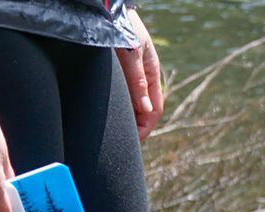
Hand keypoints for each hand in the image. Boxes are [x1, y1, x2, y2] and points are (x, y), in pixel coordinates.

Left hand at [116, 10, 163, 141]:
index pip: (155, 110)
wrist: (109, 13)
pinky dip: (119, 113)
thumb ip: (137, 81)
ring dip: (126, 123)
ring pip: (133, 109)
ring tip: (114, 137)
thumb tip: (146, 109)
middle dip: (136, 130)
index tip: (134, 142)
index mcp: (151, 75)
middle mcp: (143, 80)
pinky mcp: (121, 79)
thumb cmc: (123, 28)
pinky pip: (123, 102)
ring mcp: (132, 80)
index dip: (145, 128)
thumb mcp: (132, 54)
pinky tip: (109, 121)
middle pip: (144, 113)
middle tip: (122, 145)